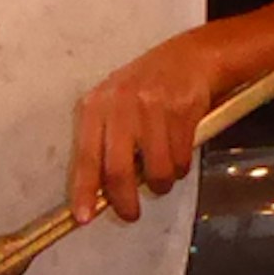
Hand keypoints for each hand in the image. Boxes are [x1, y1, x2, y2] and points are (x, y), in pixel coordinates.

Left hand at [70, 31, 223, 228]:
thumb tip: (98, 192)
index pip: (86, 156)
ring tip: (163, 175)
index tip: (83, 217)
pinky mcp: (181, 112)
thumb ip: (103, 141)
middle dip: (125, 201)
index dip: (84, 190)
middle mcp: (121, 106)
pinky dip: (181, 167)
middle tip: (131, 214)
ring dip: (162, 184)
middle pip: (118, 170)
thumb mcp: (114, 105)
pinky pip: (180, 159)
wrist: (190, 57)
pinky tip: (179, 154)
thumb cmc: (146, 87)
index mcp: (97, 106)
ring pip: (156, 171)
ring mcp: (152, 108)